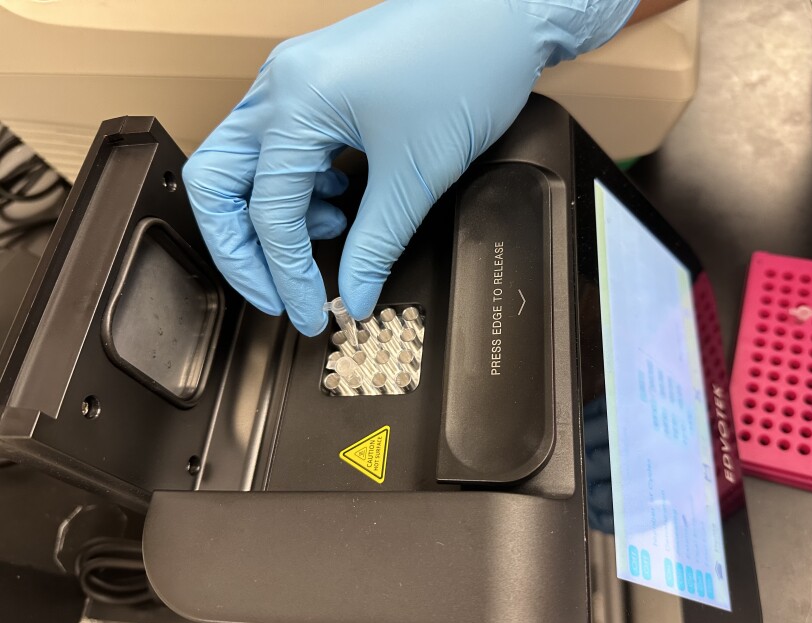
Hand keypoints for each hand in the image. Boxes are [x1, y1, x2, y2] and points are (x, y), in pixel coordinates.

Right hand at [182, 0, 638, 334]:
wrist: (503, 14)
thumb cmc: (466, 65)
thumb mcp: (418, 173)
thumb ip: (376, 244)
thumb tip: (355, 297)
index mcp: (296, 103)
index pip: (268, 212)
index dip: (284, 275)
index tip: (306, 314)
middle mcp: (280, 86)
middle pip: (218, 183)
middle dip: (241, 249)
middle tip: (276, 294)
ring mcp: (293, 81)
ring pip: (243, 165)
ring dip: (271, 215)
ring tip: (329, 237)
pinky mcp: (315, 85)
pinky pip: (278, 147)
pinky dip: (297, 187)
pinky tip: (338, 202)